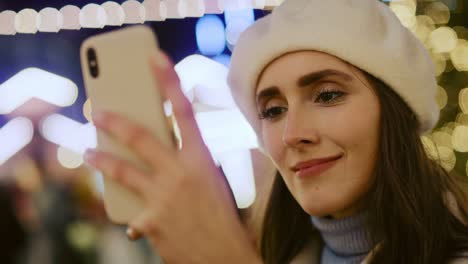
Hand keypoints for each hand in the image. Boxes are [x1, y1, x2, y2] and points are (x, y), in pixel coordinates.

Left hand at [84, 51, 260, 263]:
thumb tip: (159, 155)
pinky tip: (133, 222)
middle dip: (114, 121)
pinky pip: (132, 213)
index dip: (169, 82)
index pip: (184, 111)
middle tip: (97, 110)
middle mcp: (180, 172)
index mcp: (201, 159)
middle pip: (140, 137)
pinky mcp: (149, 220)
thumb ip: (187, 163)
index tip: (156, 58)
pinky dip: (133, 216)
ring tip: (88, 151)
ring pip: (122, 169)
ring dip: (101, 159)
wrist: (223, 256)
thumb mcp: (211, 181)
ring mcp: (162, 196)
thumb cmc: (221, 216)